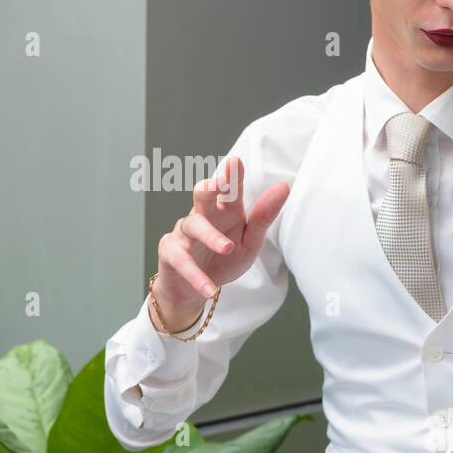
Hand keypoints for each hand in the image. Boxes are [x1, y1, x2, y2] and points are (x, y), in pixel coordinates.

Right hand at [152, 155, 289, 328]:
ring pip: (194, 226)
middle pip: (202, 195)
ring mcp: (184, 232)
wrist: (197, 289)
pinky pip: (181, 260)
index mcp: (225, 211)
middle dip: (210, 187)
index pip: (229, 190)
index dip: (232, 176)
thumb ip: (263, 217)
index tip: (236, 162)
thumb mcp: (250, 242)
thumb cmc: (225, 259)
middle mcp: (203, 216)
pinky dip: (196, 276)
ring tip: (227, 249)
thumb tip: (283, 186)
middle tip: (220, 183)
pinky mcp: (170, 252)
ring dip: (211, 236)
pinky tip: (210, 289)